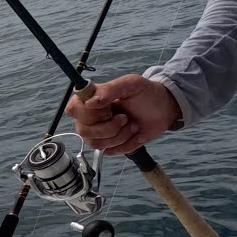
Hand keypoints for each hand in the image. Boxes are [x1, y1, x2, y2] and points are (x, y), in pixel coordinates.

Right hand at [64, 74, 181, 155]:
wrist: (162, 109)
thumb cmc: (145, 93)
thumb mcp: (130, 84)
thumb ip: (109, 90)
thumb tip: (89, 102)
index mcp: (88, 100)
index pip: (73, 110)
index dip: (90, 113)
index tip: (109, 107)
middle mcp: (88, 118)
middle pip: (84, 131)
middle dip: (110, 126)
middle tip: (124, 117)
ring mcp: (97, 134)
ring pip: (96, 144)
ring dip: (120, 135)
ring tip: (132, 124)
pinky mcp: (108, 146)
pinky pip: (110, 152)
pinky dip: (127, 144)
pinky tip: (134, 134)